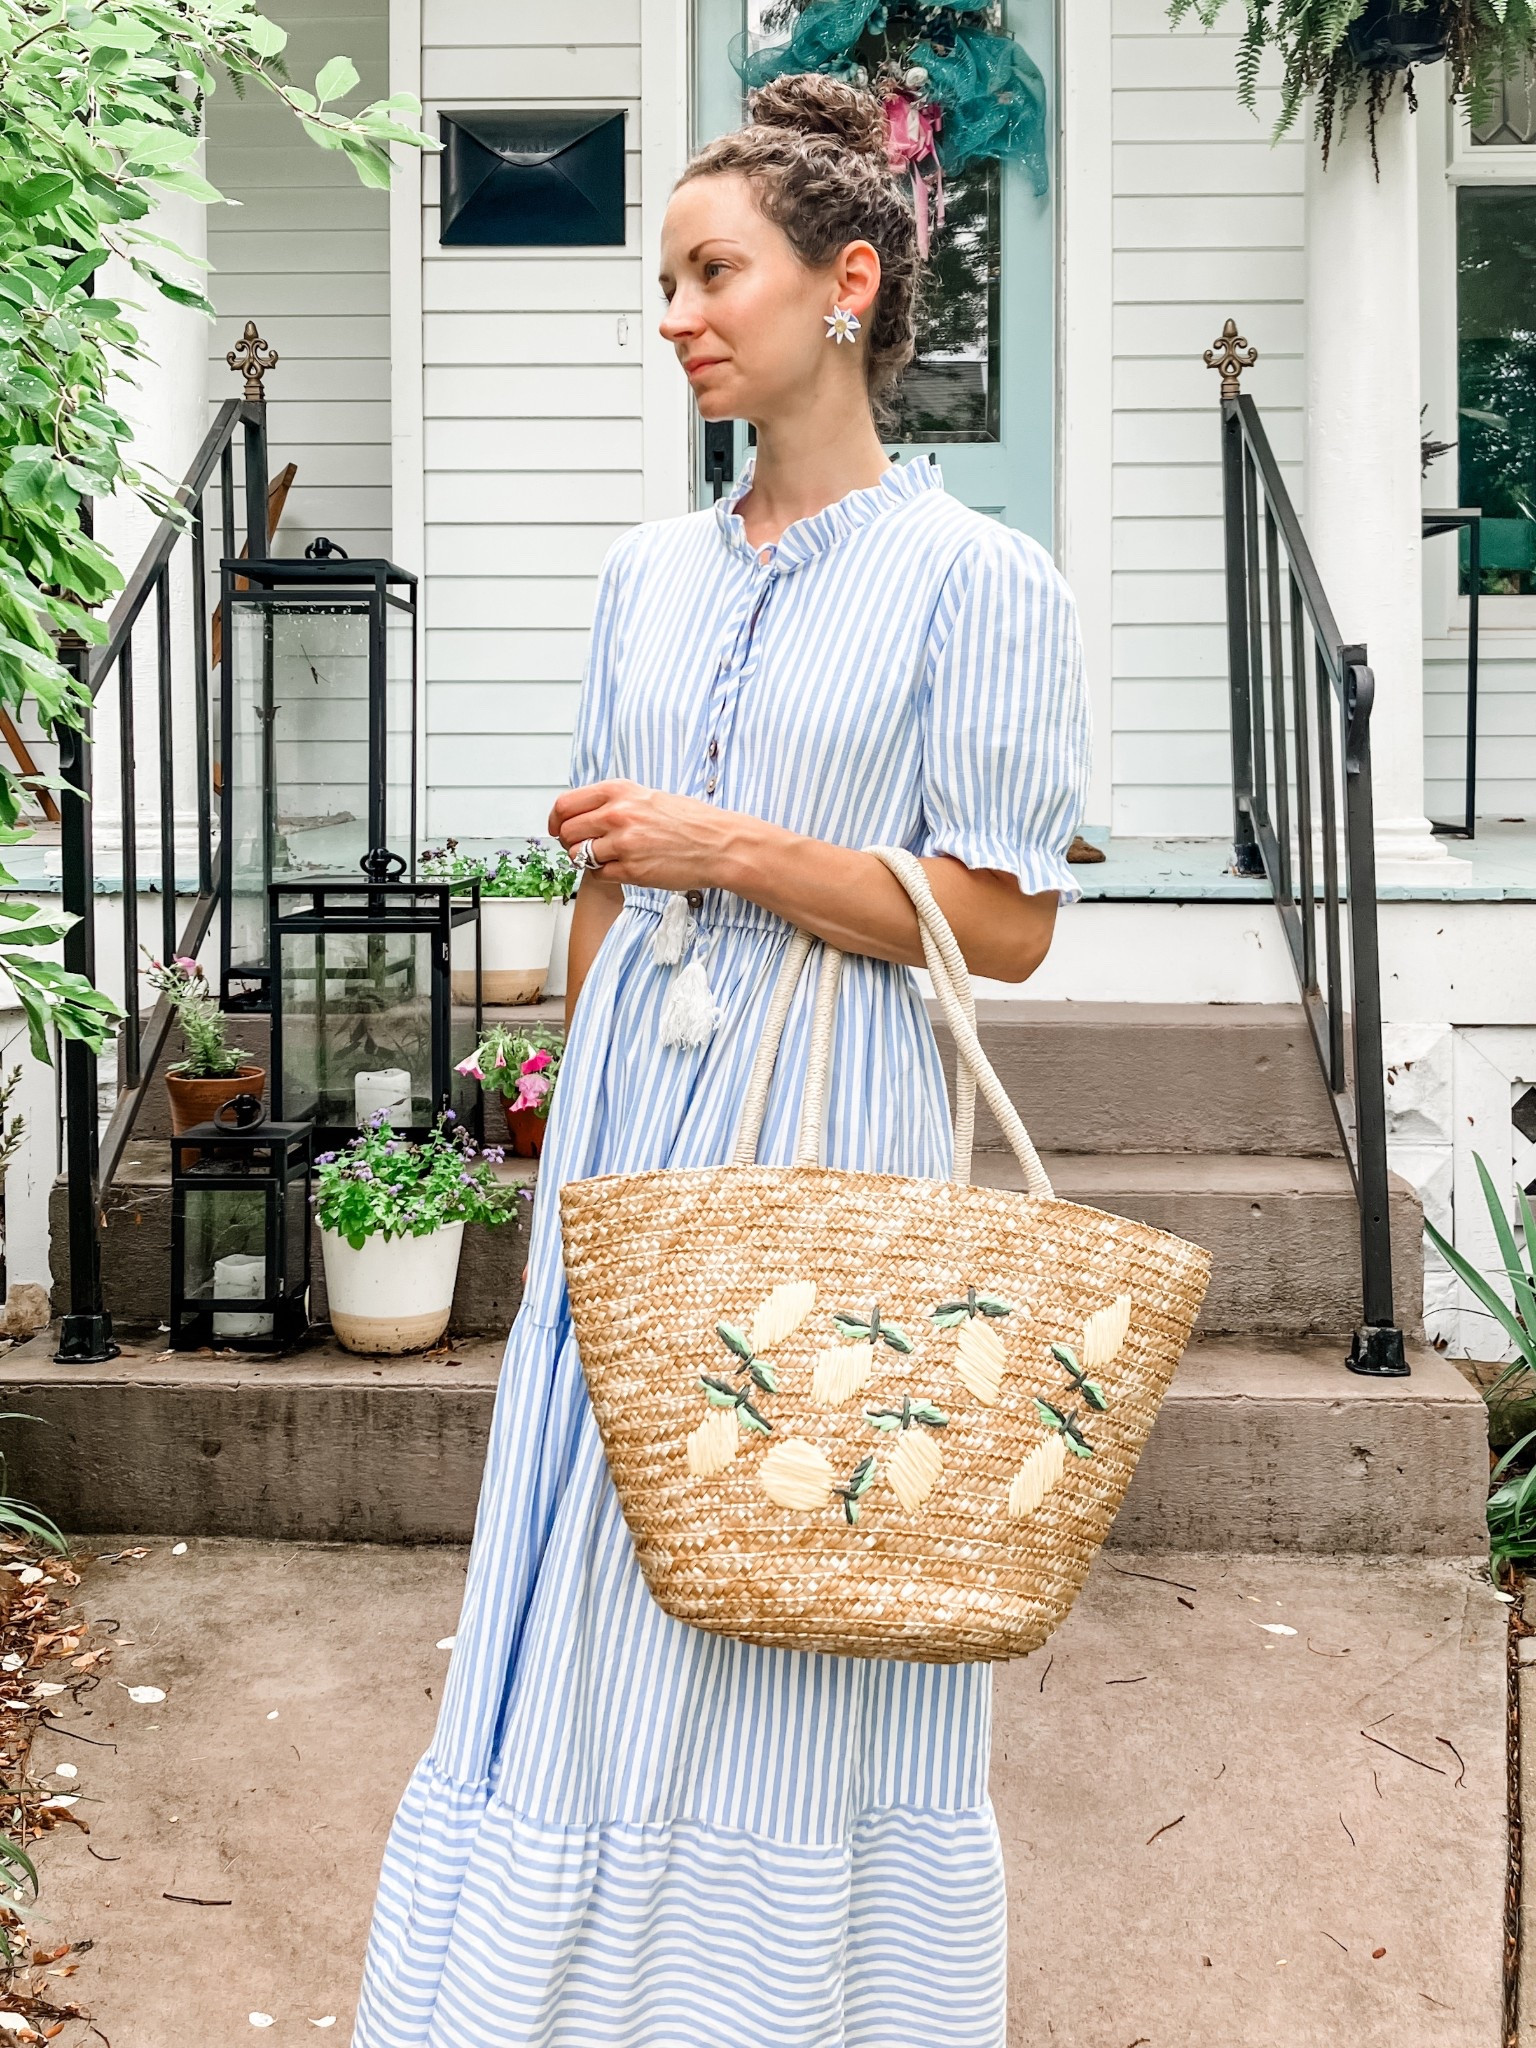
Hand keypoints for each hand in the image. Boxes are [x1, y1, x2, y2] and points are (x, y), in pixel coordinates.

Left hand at [548, 779, 746, 890]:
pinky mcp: (631, 870)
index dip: (556, 820)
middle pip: (567, 832)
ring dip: (588, 860)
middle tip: (584, 846)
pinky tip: (622, 868)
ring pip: (579, 856)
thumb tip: (583, 815)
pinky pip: (598, 875)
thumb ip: (614, 802)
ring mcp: (623, 844)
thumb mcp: (647, 796)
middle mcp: (618, 815)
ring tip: (610, 857)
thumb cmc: (689, 821)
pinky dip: (604, 874)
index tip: (559, 829)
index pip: (565, 805)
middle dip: (571, 842)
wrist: (718, 844)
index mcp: (619, 791)